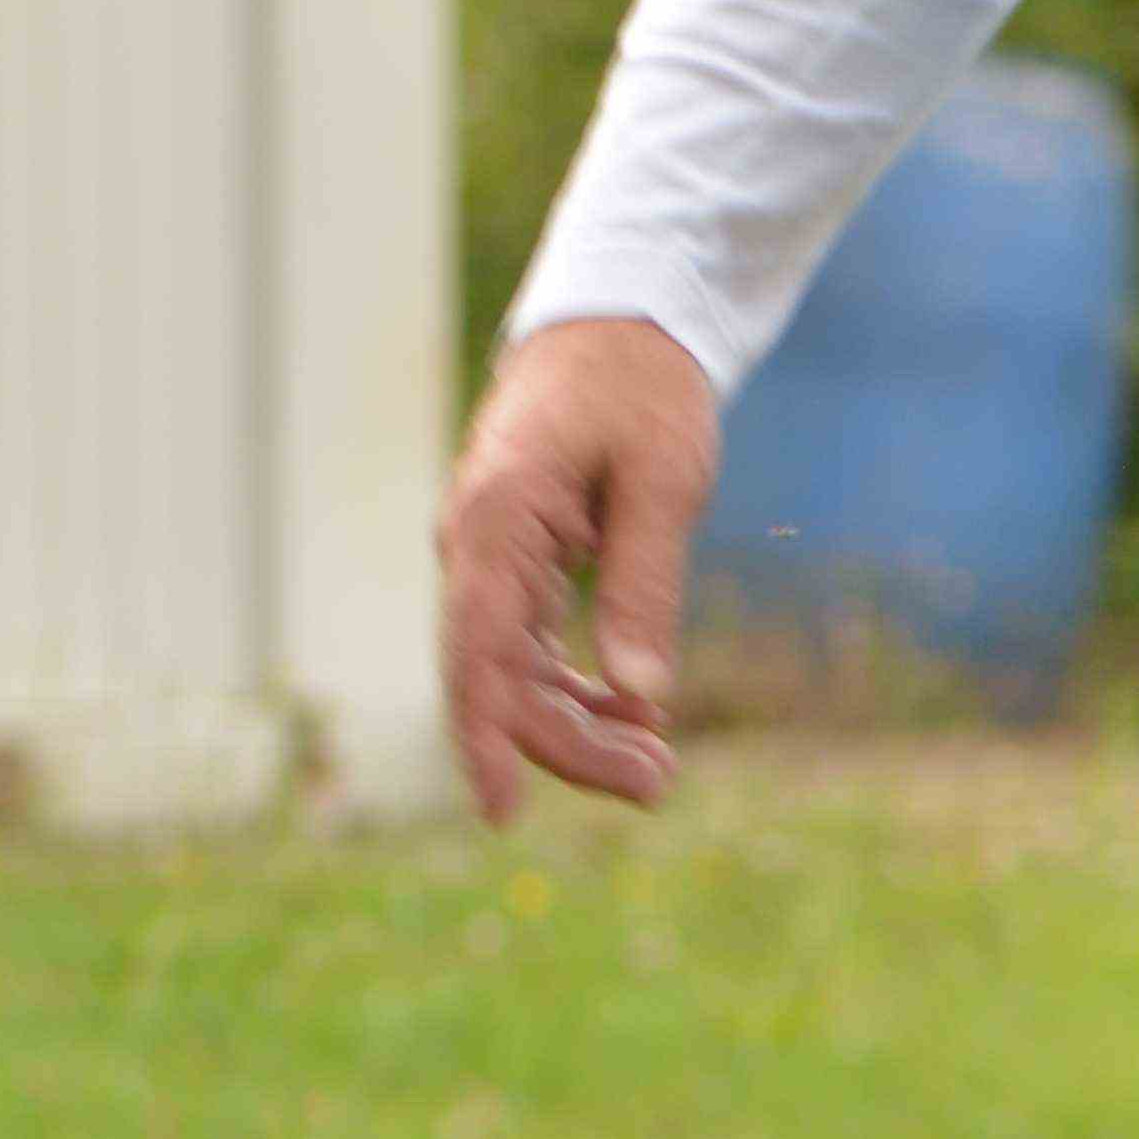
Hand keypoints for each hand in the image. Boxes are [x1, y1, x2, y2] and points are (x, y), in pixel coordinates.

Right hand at [439, 316, 719, 821]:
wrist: (619, 325)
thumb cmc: (642, 390)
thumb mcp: (663, 481)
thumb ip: (645, 583)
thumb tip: (642, 695)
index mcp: (497, 518)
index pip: (477, 648)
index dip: (487, 736)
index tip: (503, 812)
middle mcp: (475, 545)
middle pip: (499, 677)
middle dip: (569, 744)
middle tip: (659, 785)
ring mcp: (489, 558)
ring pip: (514, 673)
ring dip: (577, 726)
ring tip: (658, 769)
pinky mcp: (514, 565)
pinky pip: (529, 647)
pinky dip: (577, 687)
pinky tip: (634, 715)